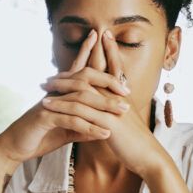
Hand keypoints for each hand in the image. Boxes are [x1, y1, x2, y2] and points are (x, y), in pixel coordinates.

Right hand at [0, 30, 129, 167]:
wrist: (14, 147)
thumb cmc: (39, 137)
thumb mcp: (66, 132)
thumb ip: (84, 127)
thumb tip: (104, 129)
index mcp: (61, 93)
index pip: (81, 72)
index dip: (98, 65)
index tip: (118, 66)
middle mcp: (56, 92)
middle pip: (85, 79)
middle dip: (107, 83)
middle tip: (127, 92)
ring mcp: (50, 103)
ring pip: (81, 99)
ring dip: (103, 105)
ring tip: (122, 112)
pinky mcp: (44, 117)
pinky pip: (71, 119)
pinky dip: (89, 126)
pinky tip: (104, 132)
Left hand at [39, 29, 168, 177]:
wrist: (149, 157)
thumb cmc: (138, 143)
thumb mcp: (128, 123)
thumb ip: (119, 111)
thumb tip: (111, 106)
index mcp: (124, 96)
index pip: (115, 67)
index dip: (109, 51)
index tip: (100, 35)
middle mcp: (118, 97)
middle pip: (94, 73)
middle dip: (73, 68)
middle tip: (52, 73)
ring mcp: (112, 108)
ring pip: (82, 90)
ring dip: (61, 86)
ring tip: (43, 86)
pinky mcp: (106, 122)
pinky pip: (79, 109)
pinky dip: (61, 104)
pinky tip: (46, 105)